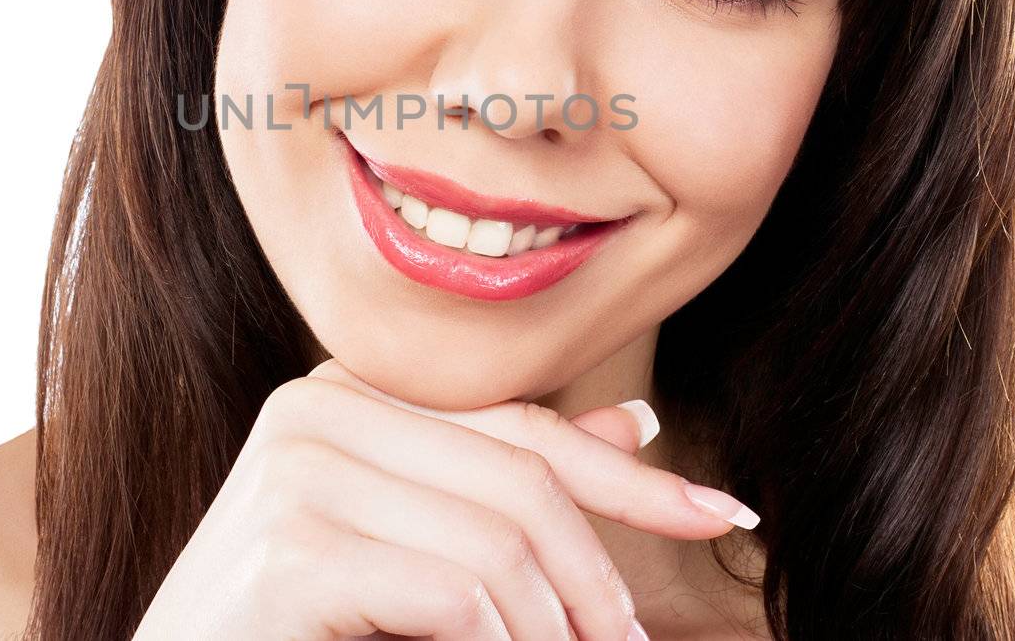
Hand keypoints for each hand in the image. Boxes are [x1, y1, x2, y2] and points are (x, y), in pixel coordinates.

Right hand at [132, 358, 754, 640]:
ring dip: (552, 632)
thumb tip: (636, 421)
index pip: (518, 425)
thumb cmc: (298, 632)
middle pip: (520, 480)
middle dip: (599, 576)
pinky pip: (456, 597)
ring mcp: (295, 472)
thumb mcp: (414, 550)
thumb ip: (501, 486)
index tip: (722, 513)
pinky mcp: (291, 550)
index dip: (629, 476)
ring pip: (500, 545)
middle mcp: (313, 410)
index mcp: (343, 396)